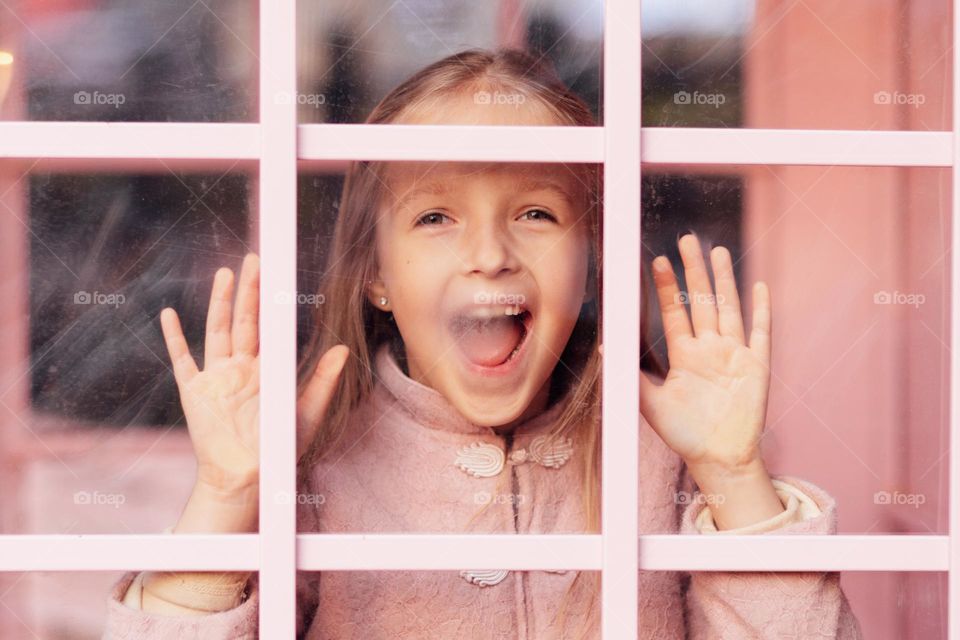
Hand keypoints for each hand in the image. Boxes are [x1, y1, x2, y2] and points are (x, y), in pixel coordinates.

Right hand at [160, 253, 348, 496]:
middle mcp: (240, 368)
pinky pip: (182, 360)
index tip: (277, 274)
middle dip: (250, 290)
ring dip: (220, 303)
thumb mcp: (306, 414)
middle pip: (244, 321)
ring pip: (217, 330)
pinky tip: (169, 314)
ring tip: (225, 274)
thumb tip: (342, 350)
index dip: (272, 302)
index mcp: (266, 370)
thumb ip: (323, 382)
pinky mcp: (195, 392)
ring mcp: (216, 377)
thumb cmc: (278, 450)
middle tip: (255, 259)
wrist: (246, 480)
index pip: (269, 327)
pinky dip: (174, 338)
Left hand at [639, 233, 771, 473]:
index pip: (673, 311)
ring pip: (729, 307)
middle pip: (701, 300)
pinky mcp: (757, 366)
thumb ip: (630, 376)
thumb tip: (605, 349)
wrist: (718, 458)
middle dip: (693, 270)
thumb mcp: (650, 403)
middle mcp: (709, 348)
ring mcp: (734, 354)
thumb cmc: (684, 433)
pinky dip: (761, 310)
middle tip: (686, 239)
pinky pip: (760, 332)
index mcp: (684, 354)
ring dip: (724, 280)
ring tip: (717, 251)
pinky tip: (759, 286)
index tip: (656, 260)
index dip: (666, 286)